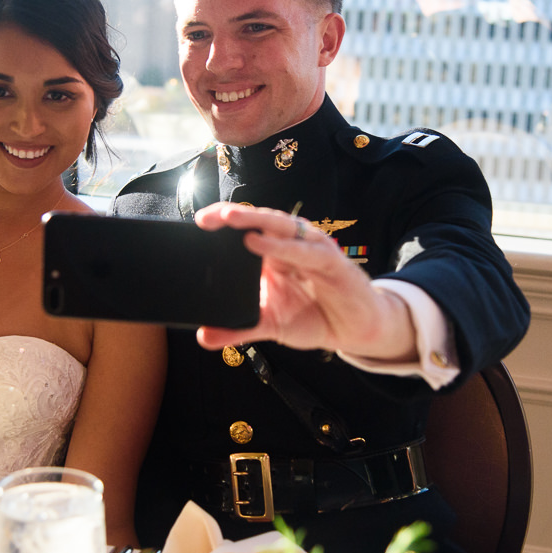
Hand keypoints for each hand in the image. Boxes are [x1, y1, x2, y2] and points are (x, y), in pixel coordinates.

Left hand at [192, 202, 416, 361]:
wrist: (355, 330)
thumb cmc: (313, 317)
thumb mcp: (269, 326)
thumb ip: (238, 330)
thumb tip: (203, 336)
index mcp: (271, 254)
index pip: (244, 230)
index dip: (222, 224)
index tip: (196, 224)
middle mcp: (289, 245)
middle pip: (259, 221)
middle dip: (233, 216)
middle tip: (206, 218)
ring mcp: (311, 249)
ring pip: (281, 226)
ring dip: (256, 221)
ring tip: (230, 219)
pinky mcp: (332, 261)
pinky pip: (305, 250)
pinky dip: (283, 246)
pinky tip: (261, 242)